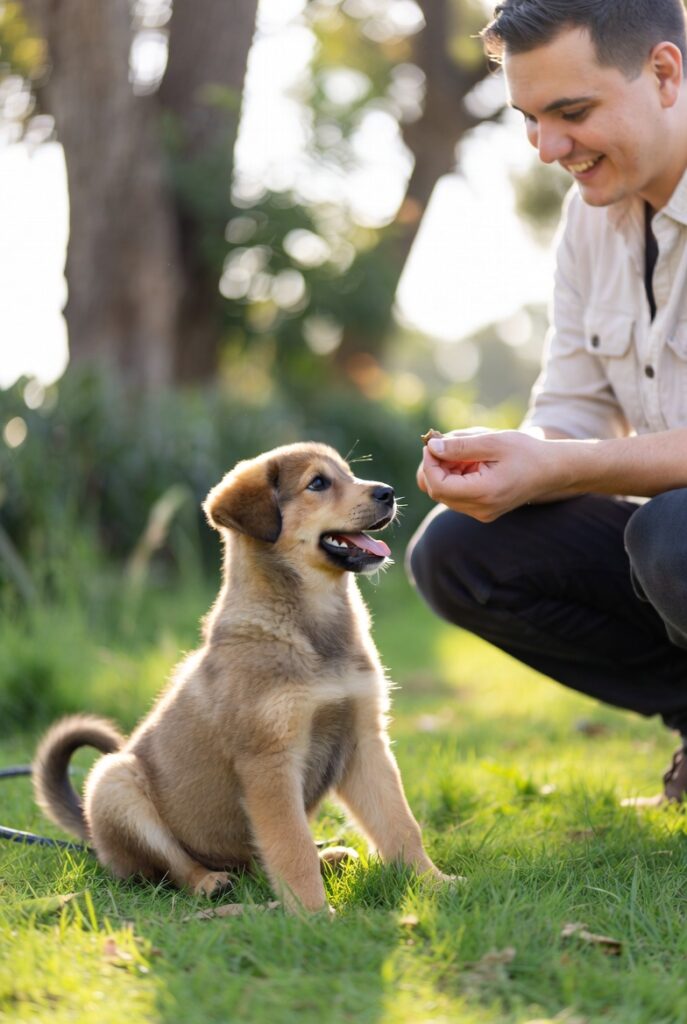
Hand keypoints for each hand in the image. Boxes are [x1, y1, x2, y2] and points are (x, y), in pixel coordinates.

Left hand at [420, 429, 562, 521]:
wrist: (551, 470)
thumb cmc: (526, 452)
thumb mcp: (493, 441)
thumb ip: (461, 446)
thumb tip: (432, 447)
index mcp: (484, 493)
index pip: (438, 485)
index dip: (429, 464)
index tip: (432, 444)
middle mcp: (480, 510)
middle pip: (438, 492)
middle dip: (434, 467)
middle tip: (444, 445)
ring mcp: (481, 513)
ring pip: (445, 495)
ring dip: (444, 472)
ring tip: (462, 453)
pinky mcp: (482, 511)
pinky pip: (457, 497)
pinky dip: (455, 479)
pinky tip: (469, 463)